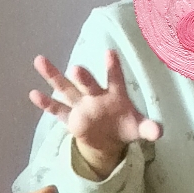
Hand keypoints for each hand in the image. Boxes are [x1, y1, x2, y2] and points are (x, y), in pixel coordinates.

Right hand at [29, 51, 161, 174]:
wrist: (108, 139)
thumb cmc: (124, 125)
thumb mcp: (137, 128)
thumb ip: (148, 128)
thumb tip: (159, 131)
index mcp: (113, 94)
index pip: (114, 78)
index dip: (112, 67)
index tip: (109, 53)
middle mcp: (94, 95)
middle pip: (87, 84)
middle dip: (83, 78)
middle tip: (76, 69)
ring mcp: (81, 105)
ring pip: (66, 88)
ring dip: (54, 76)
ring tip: (40, 60)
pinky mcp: (71, 119)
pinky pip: (57, 110)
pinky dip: (46, 104)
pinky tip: (33, 94)